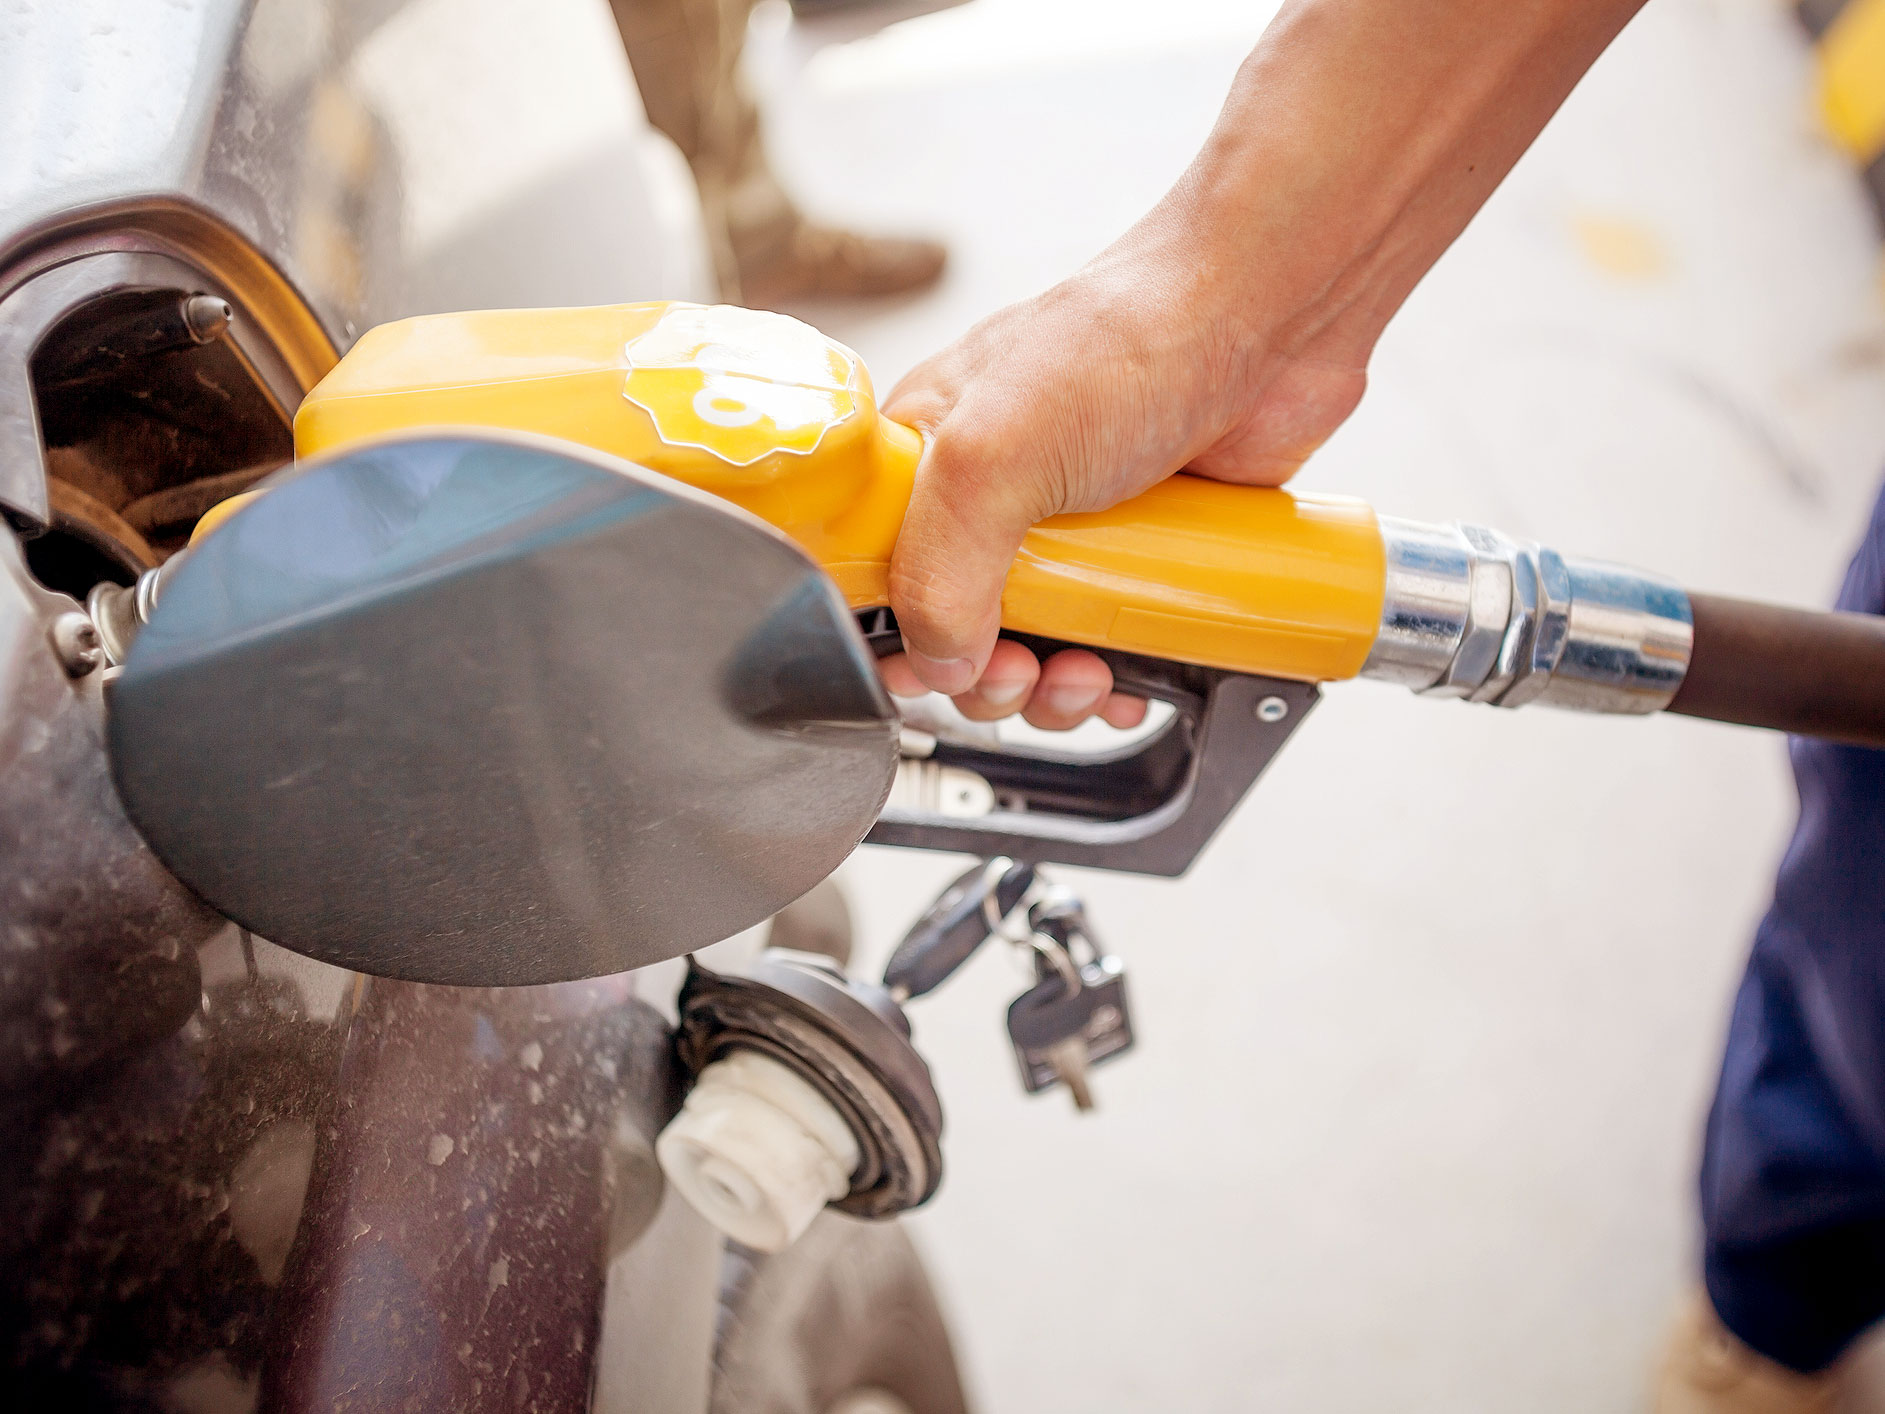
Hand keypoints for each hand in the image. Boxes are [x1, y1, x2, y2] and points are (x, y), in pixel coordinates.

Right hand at [879, 207, 1367, 725]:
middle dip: (985, 675)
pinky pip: (1108, 644)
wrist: (1270, 315)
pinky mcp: (1138, 553)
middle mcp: (991, 495)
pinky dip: (1113, 681)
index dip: (896, 638)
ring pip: (1033, 650)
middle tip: (1021, 671)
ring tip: (1087, 676)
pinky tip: (1128, 681)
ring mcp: (1069, 528)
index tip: (931, 669)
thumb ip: (942, 565)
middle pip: (954, 630)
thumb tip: (938, 661)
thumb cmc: (1132, 338)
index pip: (874, 574)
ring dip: (1052, 693)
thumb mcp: (996, 452)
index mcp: (928, 457)